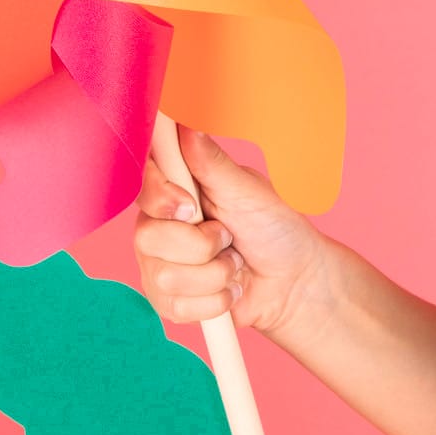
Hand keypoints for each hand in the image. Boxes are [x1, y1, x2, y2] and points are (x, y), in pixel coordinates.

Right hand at [135, 125, 329, 340]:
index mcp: (175, 191)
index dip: (160, 197)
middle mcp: (158, 227)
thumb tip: (186, 127)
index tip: (190, 206)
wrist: (293, 280)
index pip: (142, 184)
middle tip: (228, 238)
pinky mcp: (169, 301)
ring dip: (216, 274)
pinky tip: (229, 289)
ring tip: (234, 263)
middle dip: (202, 245)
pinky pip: (177, 307)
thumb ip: (212, 163)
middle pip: (148, 238)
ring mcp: (159, 265)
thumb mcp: (248, 191)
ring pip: (166, 277)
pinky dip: (216, 300)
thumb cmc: (273, 228)